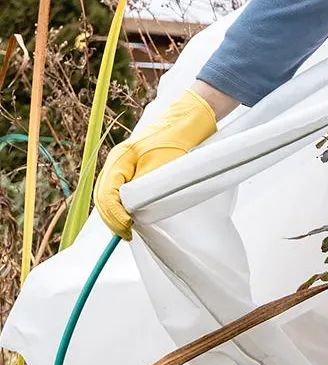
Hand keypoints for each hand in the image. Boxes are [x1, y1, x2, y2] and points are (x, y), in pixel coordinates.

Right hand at [93, 87, 218, 239]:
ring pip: (107, 195)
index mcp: (119, 159)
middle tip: (126, 234)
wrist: (183, 124)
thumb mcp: (161, 165)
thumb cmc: (174, 141)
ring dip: (114, 214)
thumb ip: (144, 186)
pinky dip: (119, 207)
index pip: (107, 193)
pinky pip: (117, 192)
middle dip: (112, 218)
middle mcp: (115, 163)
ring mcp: (121, 166)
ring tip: (125, 230)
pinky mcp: (129, 170)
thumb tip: (131, 209)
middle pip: (103, 196)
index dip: (115, 214)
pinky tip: (128, 218)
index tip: (128, 227)